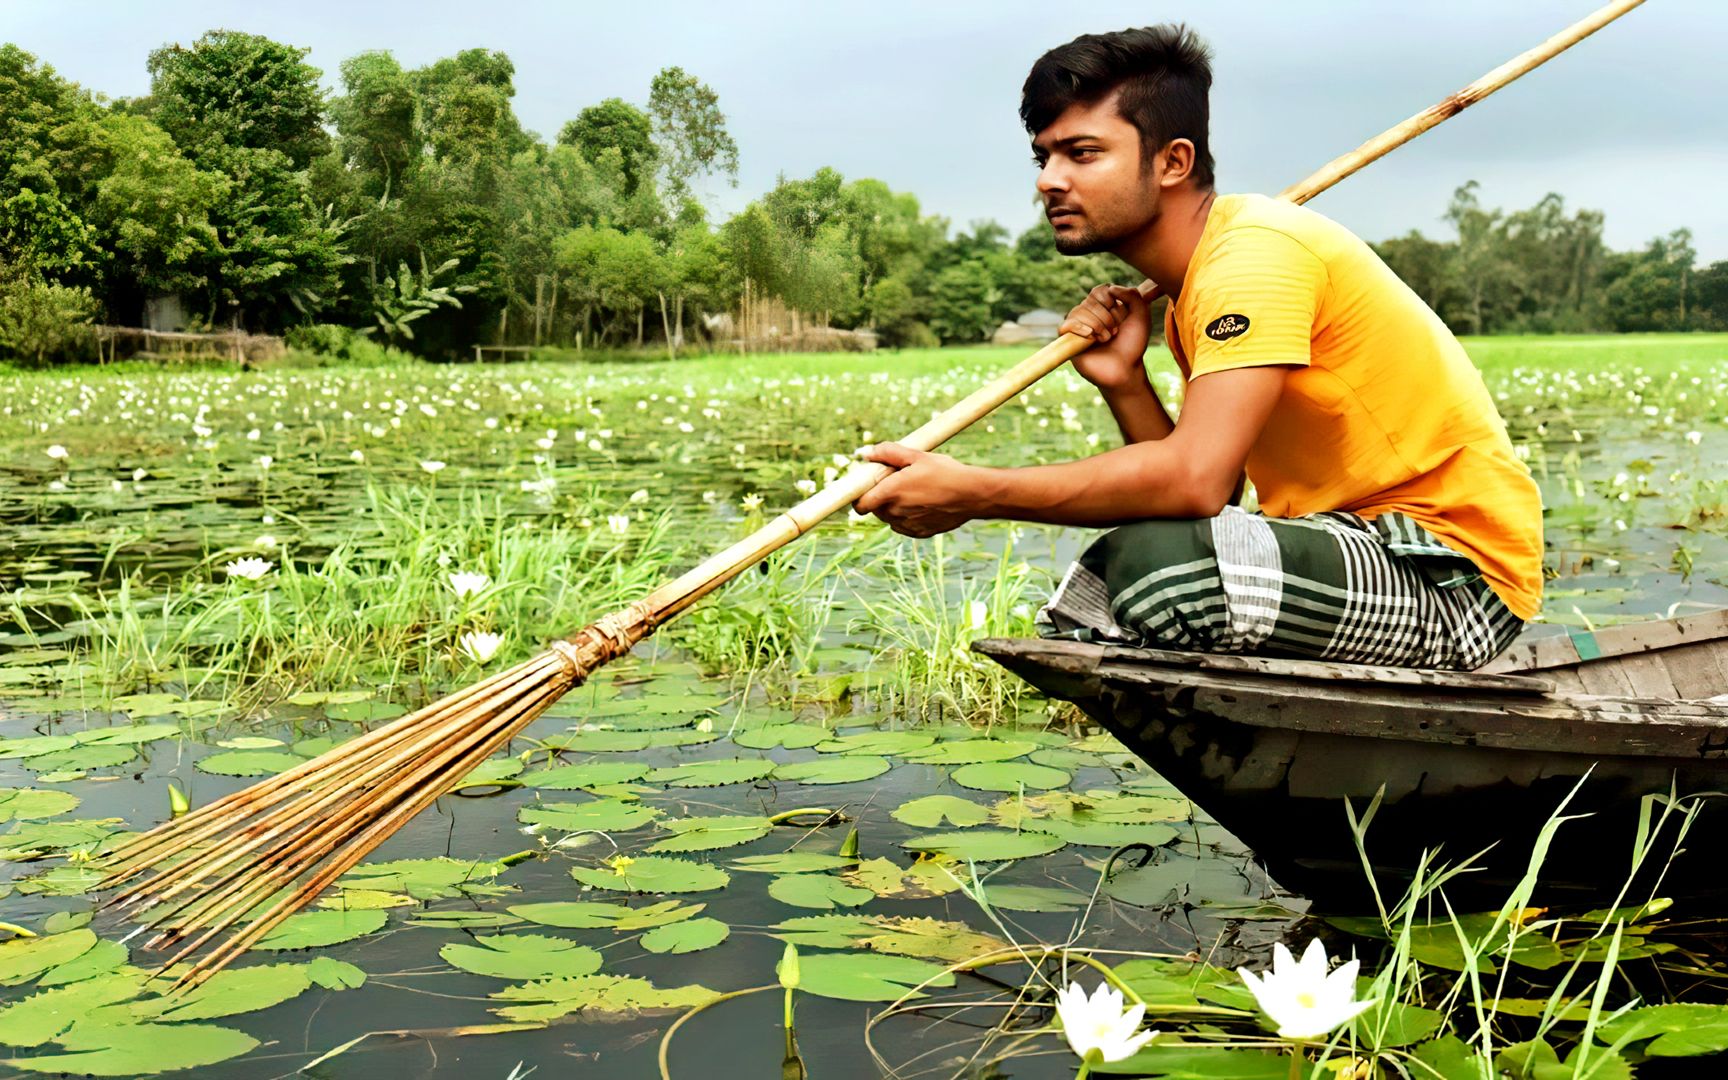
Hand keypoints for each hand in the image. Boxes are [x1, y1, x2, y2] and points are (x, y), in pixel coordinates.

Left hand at [852, 443, 980, 537]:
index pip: (860, 505)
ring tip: (915, 491)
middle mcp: (896, 512)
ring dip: (894, 507)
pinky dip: (907, 516)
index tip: (865, 488)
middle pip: (875, 509)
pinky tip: (924, 504)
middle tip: (898, 482)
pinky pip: (904, 525)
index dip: (859, 497)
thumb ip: (888, 453)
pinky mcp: (919, 533)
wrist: (972, 494)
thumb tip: (866, 453)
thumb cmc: (945, 472)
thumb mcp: (917, 455)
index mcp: (891, 492)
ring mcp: (908, 525)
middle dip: (881, 497)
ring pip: (890, 518)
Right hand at [1061, 283, 1153, 390]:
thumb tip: (1111, 288)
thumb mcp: (1141, 315)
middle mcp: (1091, 314)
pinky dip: (1079, 328)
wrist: (1125, 369)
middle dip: (1107, 317)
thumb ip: (1132, 295)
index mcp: (1106, 306)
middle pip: (1090, 300)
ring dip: (1097, 325)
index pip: (1101, 290)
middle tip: (1115, 332)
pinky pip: (1066, 325)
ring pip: (1079, 311)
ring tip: (1105, 339)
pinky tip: (1091, 337)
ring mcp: (1079, 326)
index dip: (1111, 301)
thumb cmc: (1133, 344)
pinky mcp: (1069, 340)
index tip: (1122, 317)